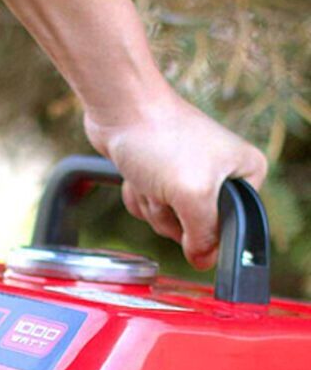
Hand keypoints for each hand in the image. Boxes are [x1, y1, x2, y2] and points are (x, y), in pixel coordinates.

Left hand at [87, 92, 267, 269]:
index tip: (186, 209)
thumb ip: (203, 233)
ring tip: (150, 175)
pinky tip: (136, 173)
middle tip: (165, 187)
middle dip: (170, 213)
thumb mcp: (192, 194)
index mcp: (247, 172)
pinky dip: (138, 195)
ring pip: (167, 218)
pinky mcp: (160, 175)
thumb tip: (206, 261)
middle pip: (195, 226)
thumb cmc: (160, 140)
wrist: (121, 108)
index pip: (232, 226)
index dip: (204, 228)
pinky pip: (149, 204)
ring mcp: (189, 175)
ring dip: (151, 203)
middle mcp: (223, 174)